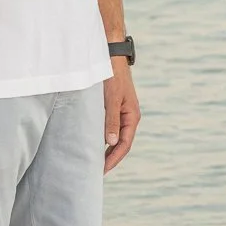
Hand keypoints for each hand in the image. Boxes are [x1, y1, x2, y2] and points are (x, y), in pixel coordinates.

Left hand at [104, 56, 140, 173]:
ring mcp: (122, 112)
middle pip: (121, 143)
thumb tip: (110, 143)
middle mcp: (128, 116)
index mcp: (132, 117)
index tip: (102, 169)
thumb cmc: (112, 76)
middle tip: (96, 170)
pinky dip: (103, 136)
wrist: (111, 56)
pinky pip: (110, 126)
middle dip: (110, 157)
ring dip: (107, 148)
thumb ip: (111, 121)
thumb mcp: (111, 99)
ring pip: (115, 135)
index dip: (114, 158)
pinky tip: (93, 141)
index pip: (124, 144)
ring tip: (94, 160)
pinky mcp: (113, 107)